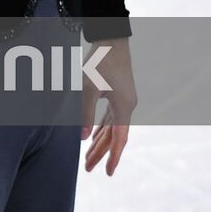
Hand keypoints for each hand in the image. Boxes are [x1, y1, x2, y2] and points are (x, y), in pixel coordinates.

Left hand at [81, 36, 137, 175]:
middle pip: (114, 136)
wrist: (111, 39)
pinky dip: (102, 129)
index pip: (119, 139)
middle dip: (101, 153)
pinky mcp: (118, 95)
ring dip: (100, 142)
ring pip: (112, 128)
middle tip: (89, 169)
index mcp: (124, 107)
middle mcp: (127, 106)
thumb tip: (83, 138)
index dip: (113, 157)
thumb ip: (86, 113)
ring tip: (89, 158)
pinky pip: (110, 118)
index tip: (107, 172)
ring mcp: (124, 101)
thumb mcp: (89, 87)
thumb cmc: (100, 62)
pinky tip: (94, 137)